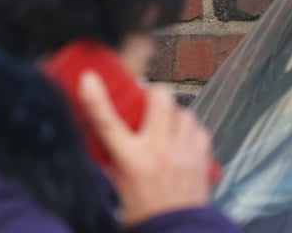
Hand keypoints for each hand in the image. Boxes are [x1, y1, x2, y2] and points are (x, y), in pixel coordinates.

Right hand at [78, 71, 213, 227]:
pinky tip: (181, 136)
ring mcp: (184, 154)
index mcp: (130, 161)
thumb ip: (106, 158)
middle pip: (160, 101)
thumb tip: (94, 134)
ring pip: (183, 111)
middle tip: (145, 100)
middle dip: (152, 93)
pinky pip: (199, 128)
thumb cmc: (143, 212)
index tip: (89, 79)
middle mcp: (158, 152)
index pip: (107, 122)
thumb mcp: (114, 185)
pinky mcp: (202, 159)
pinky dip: (190, 128)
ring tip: (165, 122)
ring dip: (173, 112)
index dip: (95, 98)